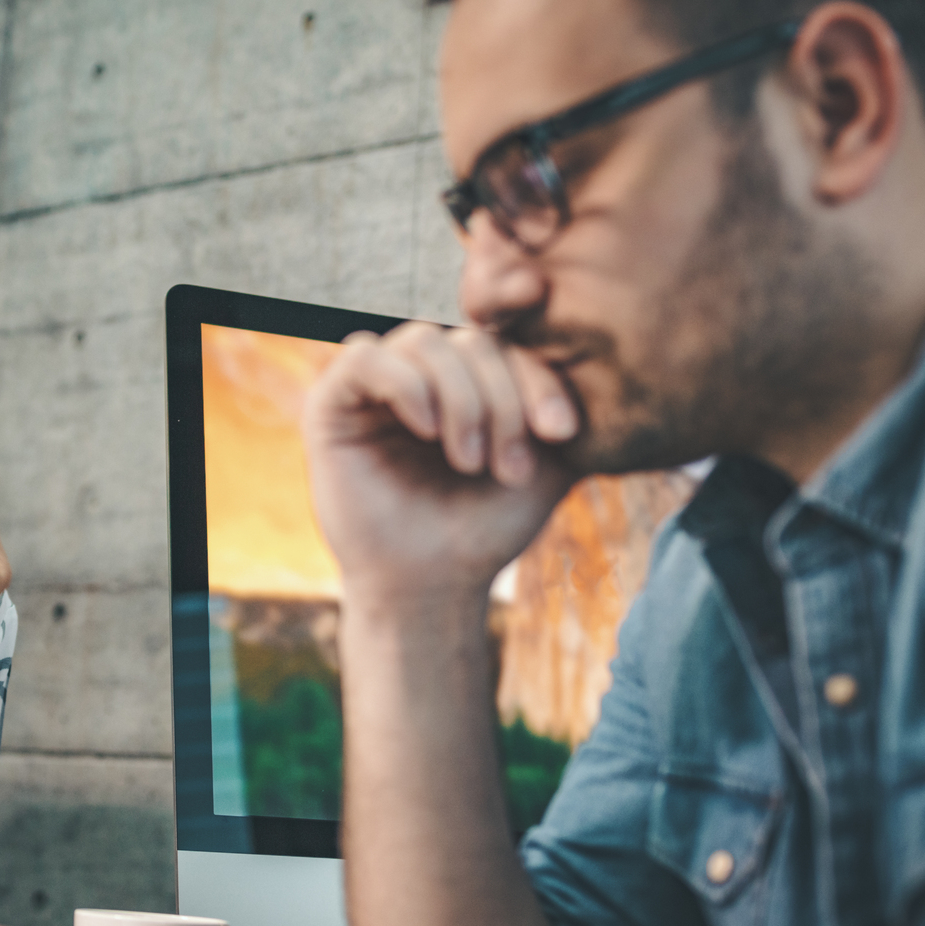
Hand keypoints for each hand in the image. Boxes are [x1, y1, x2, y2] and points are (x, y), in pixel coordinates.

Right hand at [303, 323, 581, 598]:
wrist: (433, 584)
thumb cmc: (484, 528)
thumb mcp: (546, 464)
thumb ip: (564, 411)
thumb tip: (593, 364)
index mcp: (468, 381)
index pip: (509, 346)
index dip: (539, 380)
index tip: (563, 434)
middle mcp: (421, 376)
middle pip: (470, 342)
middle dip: (501, 400)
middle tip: (508, 466)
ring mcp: (375, 387)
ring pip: (424, 342)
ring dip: (460, 400)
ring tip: (469, 461)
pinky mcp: (332, 403)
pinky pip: (363, 355)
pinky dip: (405, 384)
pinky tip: (426, 429)